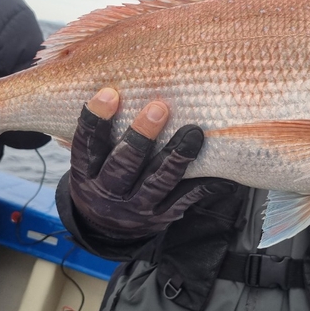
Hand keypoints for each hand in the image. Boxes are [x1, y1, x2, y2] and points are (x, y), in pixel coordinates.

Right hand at [67, 87, 206, 238]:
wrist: (105, 228)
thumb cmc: (101, 176)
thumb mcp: (88, 161)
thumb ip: (98, 131)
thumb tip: (111, 82)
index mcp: (86, 173)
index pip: (87, 144)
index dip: (96, 119)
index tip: (109, 93)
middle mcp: (108, 192)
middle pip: (124, 164)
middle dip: (141, 136)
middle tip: (159, 108)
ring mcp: (136, 206)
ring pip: (157, 181)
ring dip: (176, 156)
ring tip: (194, 133)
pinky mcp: (160, 216)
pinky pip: (185, 200)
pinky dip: (205, 187)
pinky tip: (223, 176)